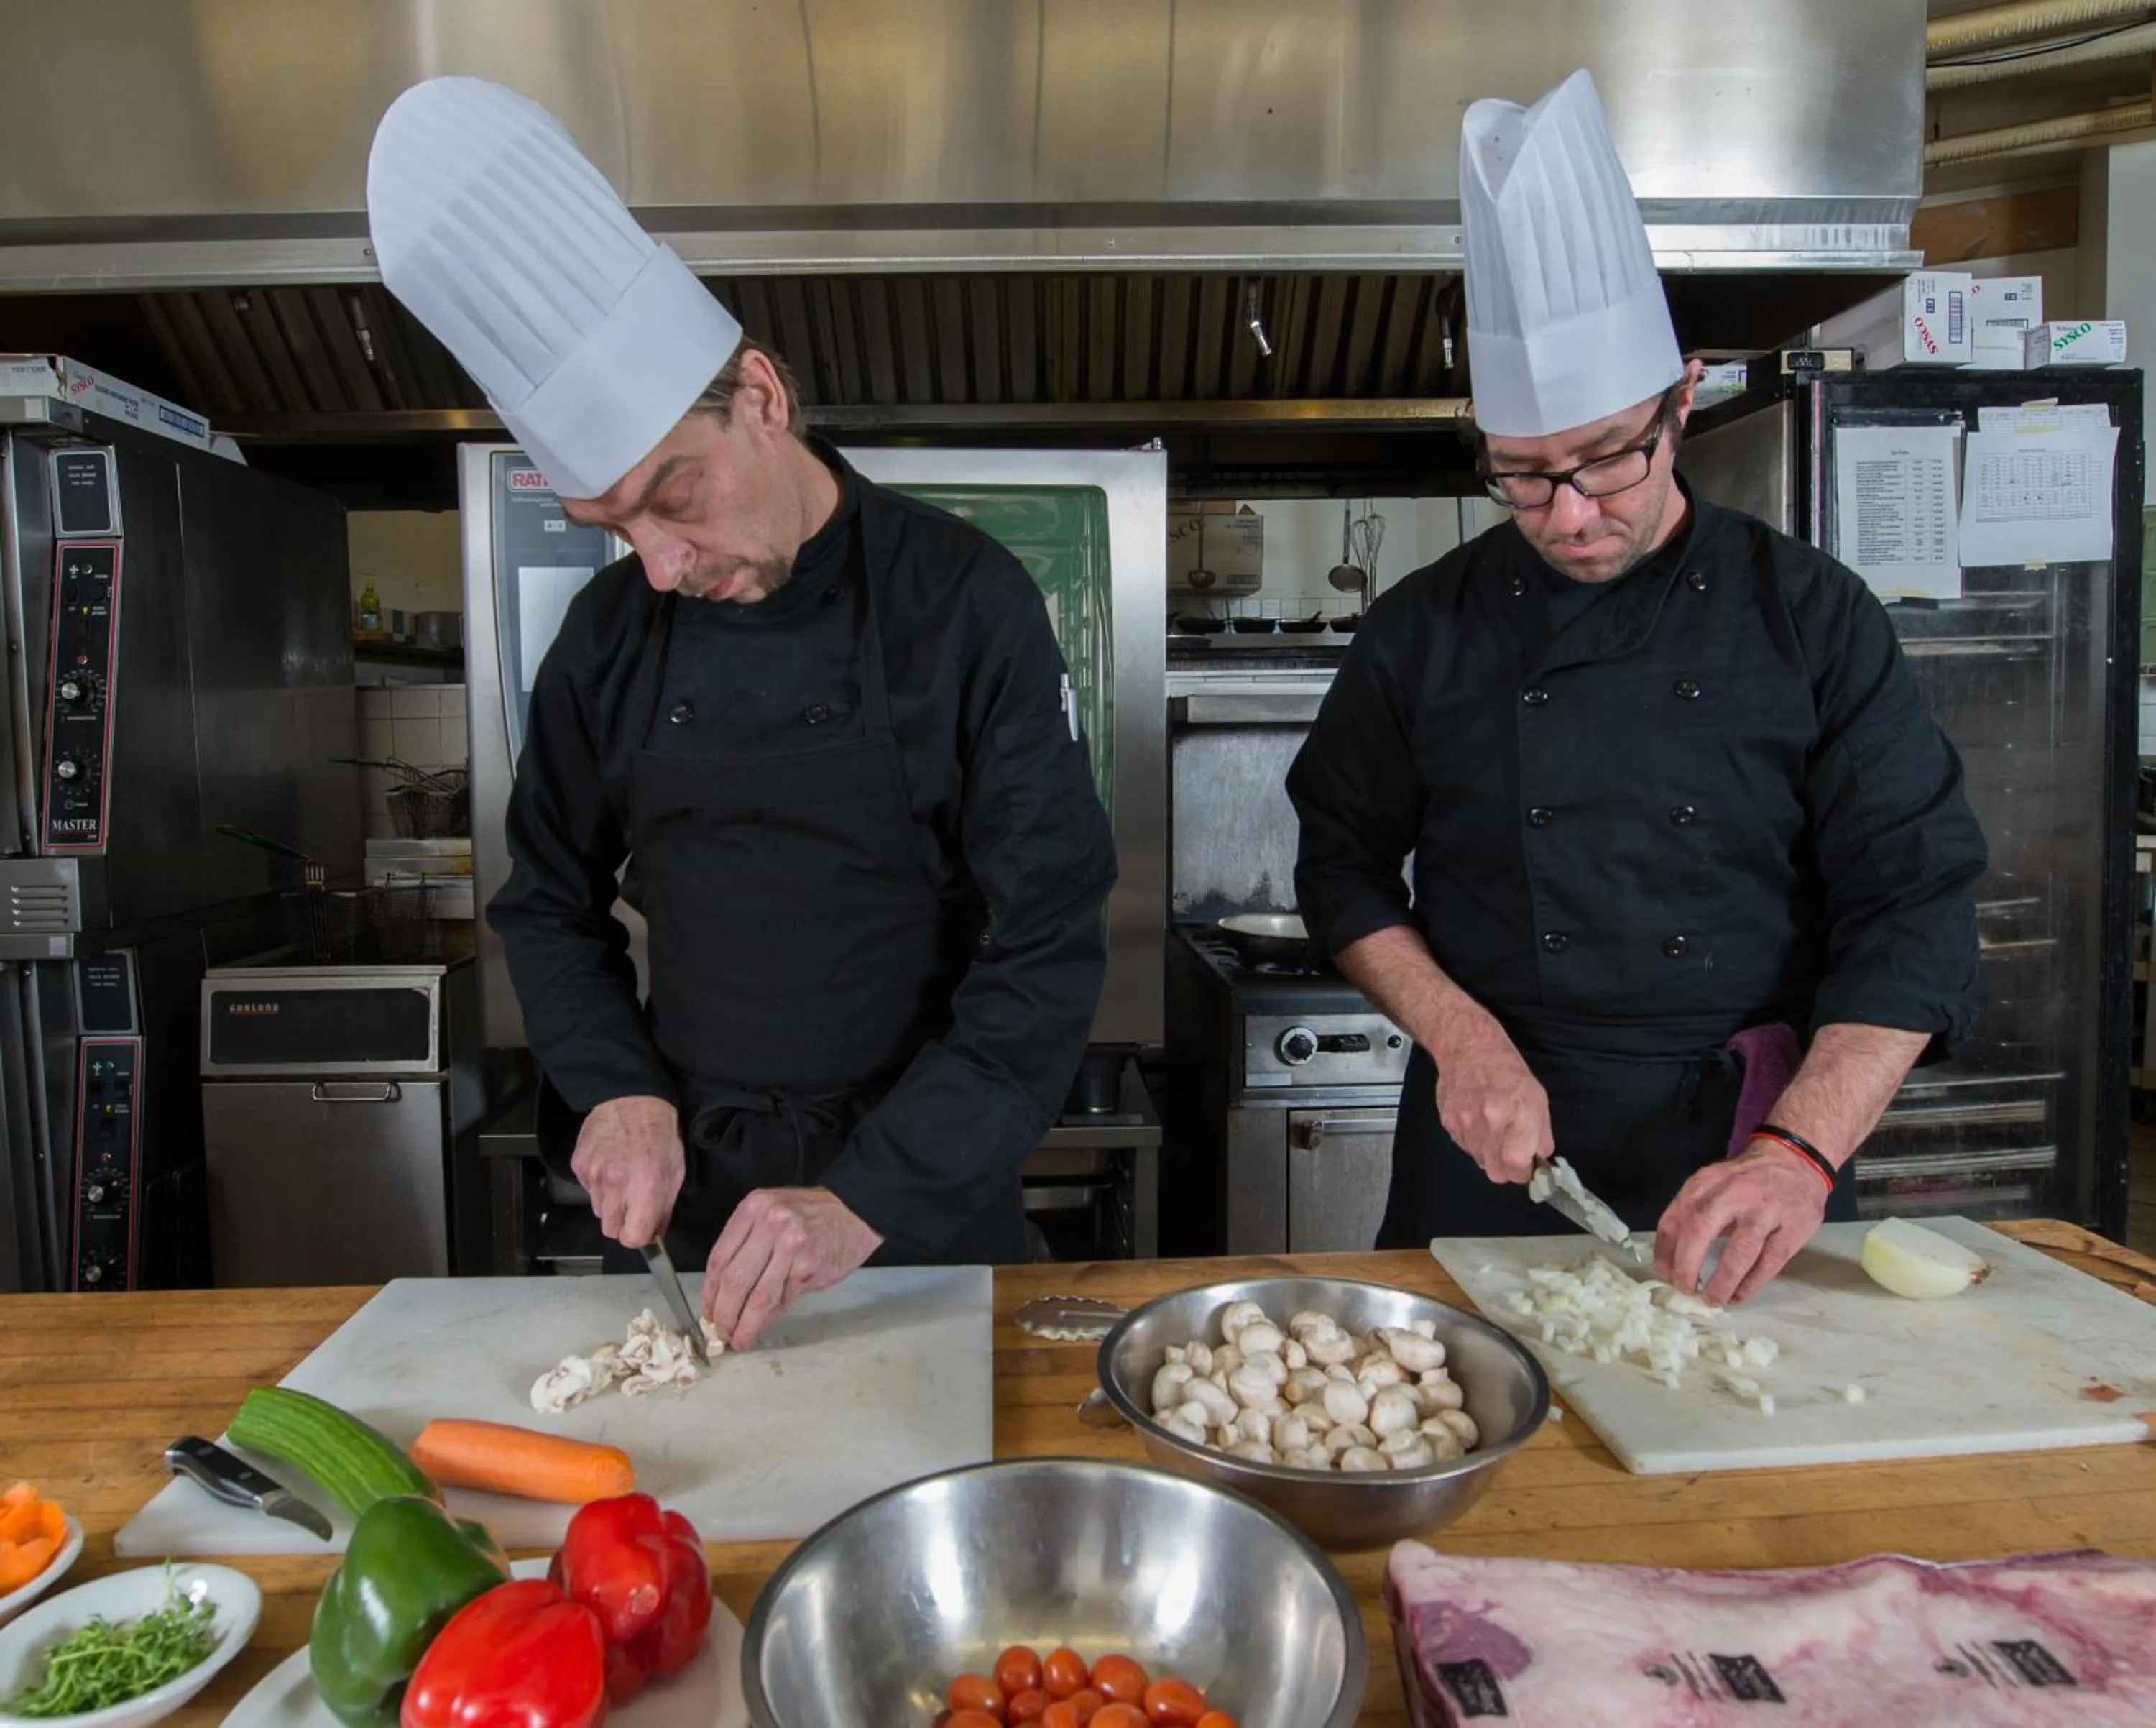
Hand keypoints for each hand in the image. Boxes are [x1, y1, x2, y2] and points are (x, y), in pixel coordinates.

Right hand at [570, 1095, 683, 1248]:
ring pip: (597, 1210)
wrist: (632, 1099)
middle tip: (633, 1202)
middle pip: (610, 1229)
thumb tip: (655, 1235)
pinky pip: (587, 1190)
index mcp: (645, 1186)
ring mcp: (594, 1174)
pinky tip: (610, 1165)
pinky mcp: (579, 1165)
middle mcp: (616, 1184)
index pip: (630, 1238)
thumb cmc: (659, 1134)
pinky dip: (598, 1184)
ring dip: (610, 1202)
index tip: (642, 1230)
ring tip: (623, 1178)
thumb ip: (664, 1209)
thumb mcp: (676, 1172)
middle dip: (623, 1222)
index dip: (637, 1237)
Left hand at [701, 1188, 882, 1349]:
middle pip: (734, 1279)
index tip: (709, 1311)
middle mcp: (770, 1223)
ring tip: (739, 1339)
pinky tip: (763, 1324)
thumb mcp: (772, 1216)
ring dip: (745, 1324)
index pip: (719, 1258)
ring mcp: (791, 1244)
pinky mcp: (809, 1266)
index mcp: (753, 1208)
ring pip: (758, 1296)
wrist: (855, 1211)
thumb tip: (725, 1295)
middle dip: (724, 1313)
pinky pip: (783, 1299)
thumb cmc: (811, 1215)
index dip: (709, 1292)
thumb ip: (748, 1247)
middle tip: (722, 1331)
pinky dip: (771, 1316)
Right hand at [1429, 1013, 1552, 1183]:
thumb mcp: (1537, 1097)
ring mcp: (1464, 1124)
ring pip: (1480, 1162)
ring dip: (1490, 1154)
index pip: (1517, 1165)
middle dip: (1507, 1170)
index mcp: (1515, 1113)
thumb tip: (1540, 1159)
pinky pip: (1465, 1147)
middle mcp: (1488, 1122)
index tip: (1527, 1168)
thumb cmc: (1507, 1070)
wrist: (1468, 1047)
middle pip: (1496, 1173)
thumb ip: (1542, 1133)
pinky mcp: (1448, 1123)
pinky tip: (1478, 1121)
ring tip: (1493, 1130)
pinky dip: (1475, 1142)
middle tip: (1512, 1154)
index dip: (1523, 1173)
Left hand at [1653, 1140, 1829, 1302]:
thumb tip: (1672, 1260)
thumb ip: (1693, 1212)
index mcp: (1706, 1183)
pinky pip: (1768, 1262)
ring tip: (1713, 1300)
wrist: (1796, 1159)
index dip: (1665, 1251)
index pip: (1675, 1218)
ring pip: (1739, 1252)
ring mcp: (1766, 1210)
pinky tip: (1739, 1295)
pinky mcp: (1793, 1228)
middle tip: (1685, 1290)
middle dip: (1687, 1266)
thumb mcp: (1713, 1183)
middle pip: (1700, 1231)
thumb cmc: (1746, 1179)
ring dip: (1722, 1282)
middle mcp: (1733, 1193)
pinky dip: (1750, 1284)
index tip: (1664, 1274)